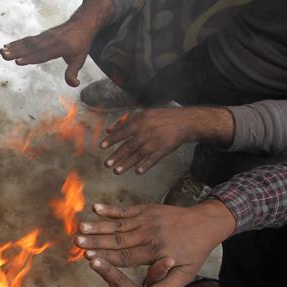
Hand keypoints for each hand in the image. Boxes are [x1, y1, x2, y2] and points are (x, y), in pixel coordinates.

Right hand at [1, 0, 113, 86]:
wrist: (82, 23)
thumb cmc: (81, 43)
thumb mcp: (80, 59)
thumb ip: (73, 72)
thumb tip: (74, 84)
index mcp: (60, 47)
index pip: (43, 54)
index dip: (30, 58)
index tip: (18, 61)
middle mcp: (50, 41)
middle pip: (31, 48)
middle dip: (16, 52)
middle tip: (4, 55)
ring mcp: (44, 37)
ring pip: (27, 43)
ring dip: (14, 47)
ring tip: (2, 52)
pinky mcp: (41, 35)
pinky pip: (28, 40)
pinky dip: (17, 42)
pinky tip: (7, 45)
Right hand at [75, 201, 235, 286]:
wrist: (207, 224)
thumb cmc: (193, 253)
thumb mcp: (185, 275)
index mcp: (156, 253)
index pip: (126, 257)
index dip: (106, 257)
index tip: (88, 258)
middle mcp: (149, 235)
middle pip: (118, 239)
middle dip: (96, 240)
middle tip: (77, 241)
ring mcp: (147, 220)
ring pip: (119, 225)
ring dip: (98, 225)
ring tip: (80, 227)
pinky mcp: (147, 209)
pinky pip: (125, 210)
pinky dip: (110, 209)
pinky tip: (95, 207)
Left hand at [101, 107, 232, 174]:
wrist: (185, 122)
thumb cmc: (161, 118)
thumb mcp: (143, 114)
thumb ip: (125, 122)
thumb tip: (109, 130)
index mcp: (140, 121)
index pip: (122, 132)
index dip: (112, 140)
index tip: (101, 147)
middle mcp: (146, 132)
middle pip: (128, 146)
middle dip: (116, 156)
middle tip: (106, 164)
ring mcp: (155, 142)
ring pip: (138, 155)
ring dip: (127, 164)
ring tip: (116, 171)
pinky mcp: (163, 150)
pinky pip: (153, 159)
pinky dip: (145, 166)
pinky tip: (137, 172)